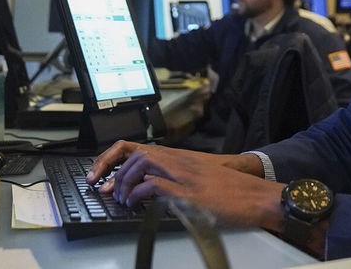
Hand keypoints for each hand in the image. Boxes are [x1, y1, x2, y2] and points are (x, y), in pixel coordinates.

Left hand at [88, 140, 262, 186]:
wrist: (254, 194)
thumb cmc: (228, 188)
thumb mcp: (196, 176)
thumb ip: (171, 177)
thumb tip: (144, 189)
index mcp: (176, 156)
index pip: (133, 147)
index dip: (109, 158)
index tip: (96, 175)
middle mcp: (176, 160)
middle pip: (133, 154)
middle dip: (112, 173)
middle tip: (108, 191)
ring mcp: (182, 174)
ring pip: (141, 164)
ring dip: (125, 183)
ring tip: (123, 200)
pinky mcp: (187, 191)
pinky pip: (154, 185)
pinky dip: (139, 194)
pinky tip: (137, 203)